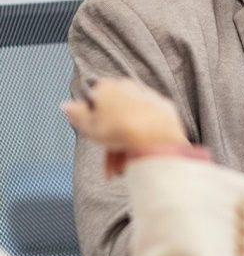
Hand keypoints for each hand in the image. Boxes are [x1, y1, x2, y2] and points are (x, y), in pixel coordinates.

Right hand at [62, 77, 186, 177]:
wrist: (154, 134)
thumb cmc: (119, 129)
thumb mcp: (87, 125)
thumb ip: (75, 114)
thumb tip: (66, 105)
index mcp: (109, 87)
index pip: (94, 101)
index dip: (92, 121)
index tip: (92, 135)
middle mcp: (130, 87)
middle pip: (114, 116)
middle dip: (108, 139)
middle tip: (106, 157)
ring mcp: (149, 98)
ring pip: (130, 123)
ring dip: (123, 147)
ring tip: (119, 168)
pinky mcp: (165, 110)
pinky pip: (148, 125)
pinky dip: (141, 141)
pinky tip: (136, 160)